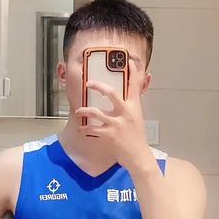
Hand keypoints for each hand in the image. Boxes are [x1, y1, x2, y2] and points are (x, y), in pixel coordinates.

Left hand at [74, 59, 157, 173]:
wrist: (139, 156)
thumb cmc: (137, 138)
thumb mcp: (136, 120)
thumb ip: (130, 109)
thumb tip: (125, 102)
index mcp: (134, 107)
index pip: (134, 86)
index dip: (132, 73)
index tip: (129, 62)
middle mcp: (126, 113)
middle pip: (111, 93)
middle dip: (98, 86)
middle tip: (89, 83)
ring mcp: (117, 124)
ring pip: (96, 112)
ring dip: (84, 111)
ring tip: (79, 111)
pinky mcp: (110, 135)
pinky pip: (93, 129)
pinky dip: (86, 129)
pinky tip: (82, 129)